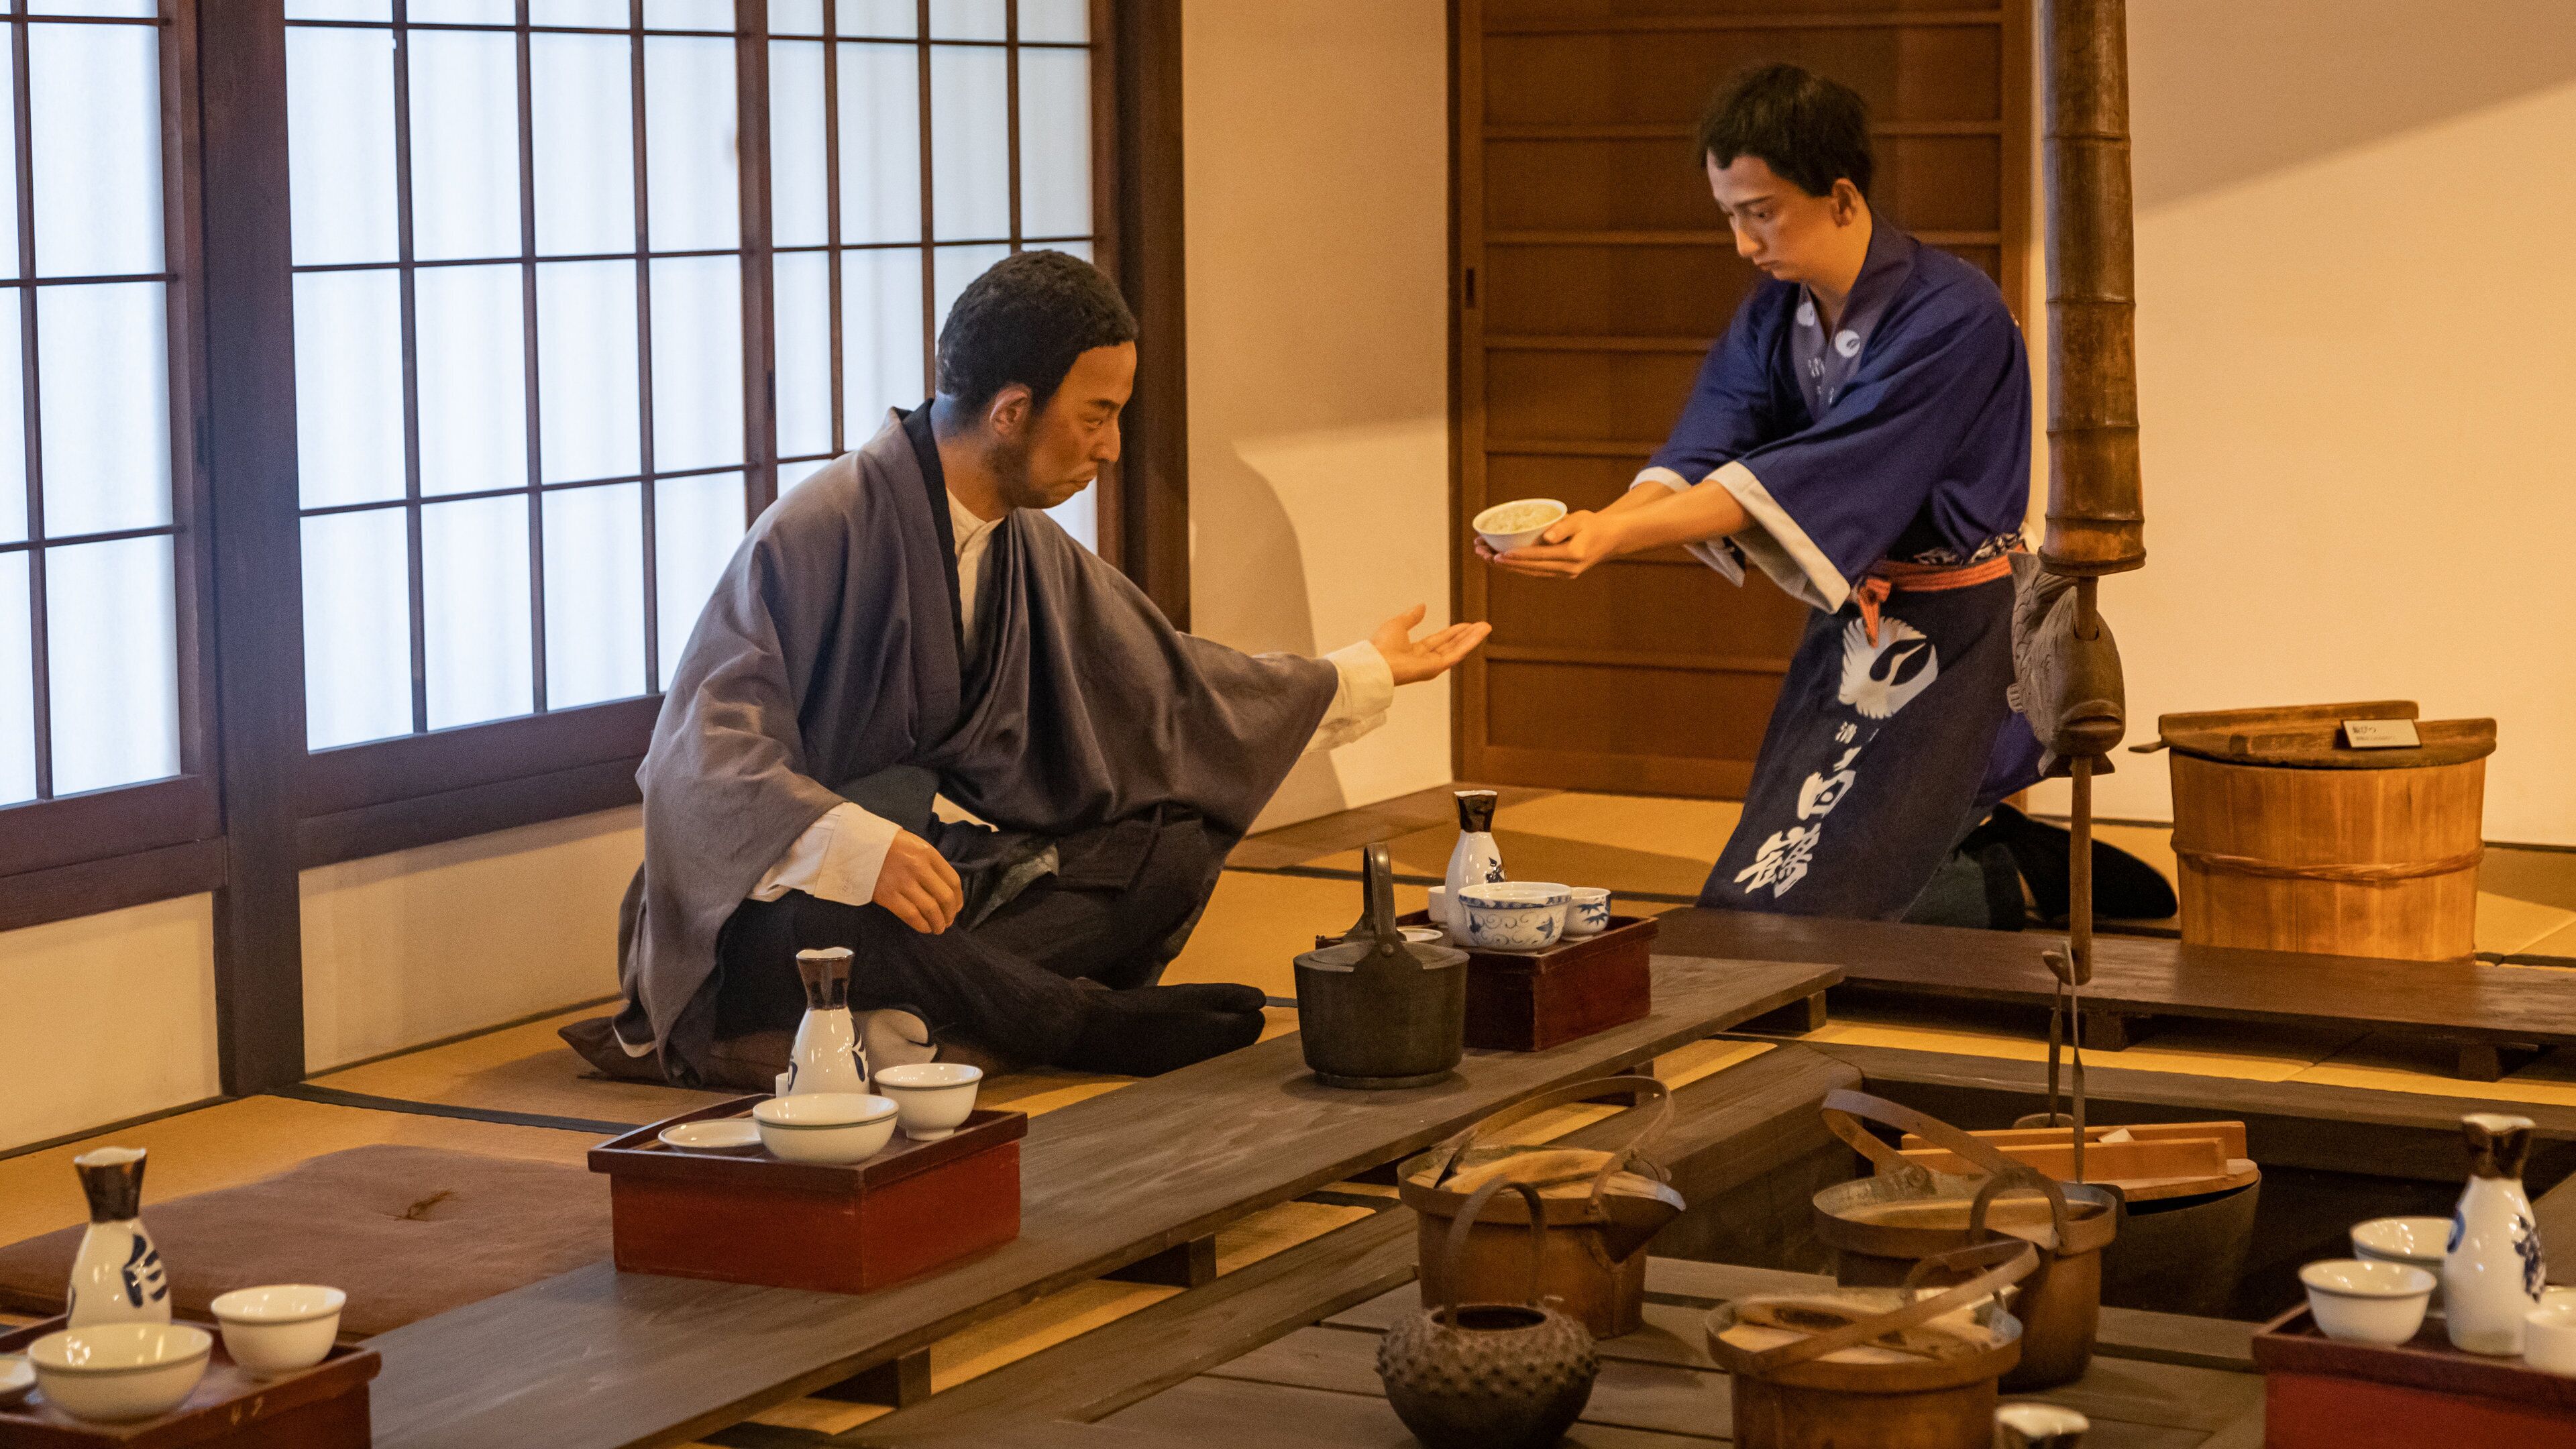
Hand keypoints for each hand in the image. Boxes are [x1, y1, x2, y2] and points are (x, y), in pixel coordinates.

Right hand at [873, 829, 962, 933]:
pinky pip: (911, 915)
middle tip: (949, 921)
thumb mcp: (913, 844)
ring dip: (938, 923)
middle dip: (950, 914)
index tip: (957, 907)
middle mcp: (918, 867)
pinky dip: (921, 925)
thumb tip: (944, 887)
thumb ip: (929, 862)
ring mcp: (902, 882)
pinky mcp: (887, 895)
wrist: (854, 844)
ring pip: (930, 909)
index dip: (958, 898)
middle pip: (945, 897)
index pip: (952, 880)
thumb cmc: (886, 844)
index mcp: (927, 852)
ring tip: (939, 928)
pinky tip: (925, 928)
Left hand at [1370, 604, 1492, 685]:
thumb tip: (1422, 606)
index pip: (1439, 640)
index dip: (1453, 632)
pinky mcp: (1436, 668)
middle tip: (1482, 625)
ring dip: (1472, 638)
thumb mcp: (1398, 624)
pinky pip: (1456, 653)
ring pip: (1457, 649)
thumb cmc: (1381, 646)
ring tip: (1486, 627)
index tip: (1466, 625)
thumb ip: (1412, 617)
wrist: (1376, 661)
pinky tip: (1479, 633)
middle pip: (1451, 645)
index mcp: (1414, 652)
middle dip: (1467, 635)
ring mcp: (1432, 665)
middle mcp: (1425, 660)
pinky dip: (1469, 643)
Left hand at [1480, 509, 1627, 578]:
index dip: (1518, 556)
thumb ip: (1563, 527)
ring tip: (1487, 558)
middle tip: (1483, 555)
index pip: (1539, 556)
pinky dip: (1519, 568)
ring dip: (1509, 568)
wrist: (1610, 538)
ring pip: (1531, 573)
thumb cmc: (1593, 524)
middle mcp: (1568, 569)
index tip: (1498, 554)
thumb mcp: (1581, 519)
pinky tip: (1503, 563)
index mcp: (1573, 555)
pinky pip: (1536, 573)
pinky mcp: (1562, 574)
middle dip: (1505, 563)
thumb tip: (1545, 538)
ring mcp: (1565, 574)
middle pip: (1531, 568)